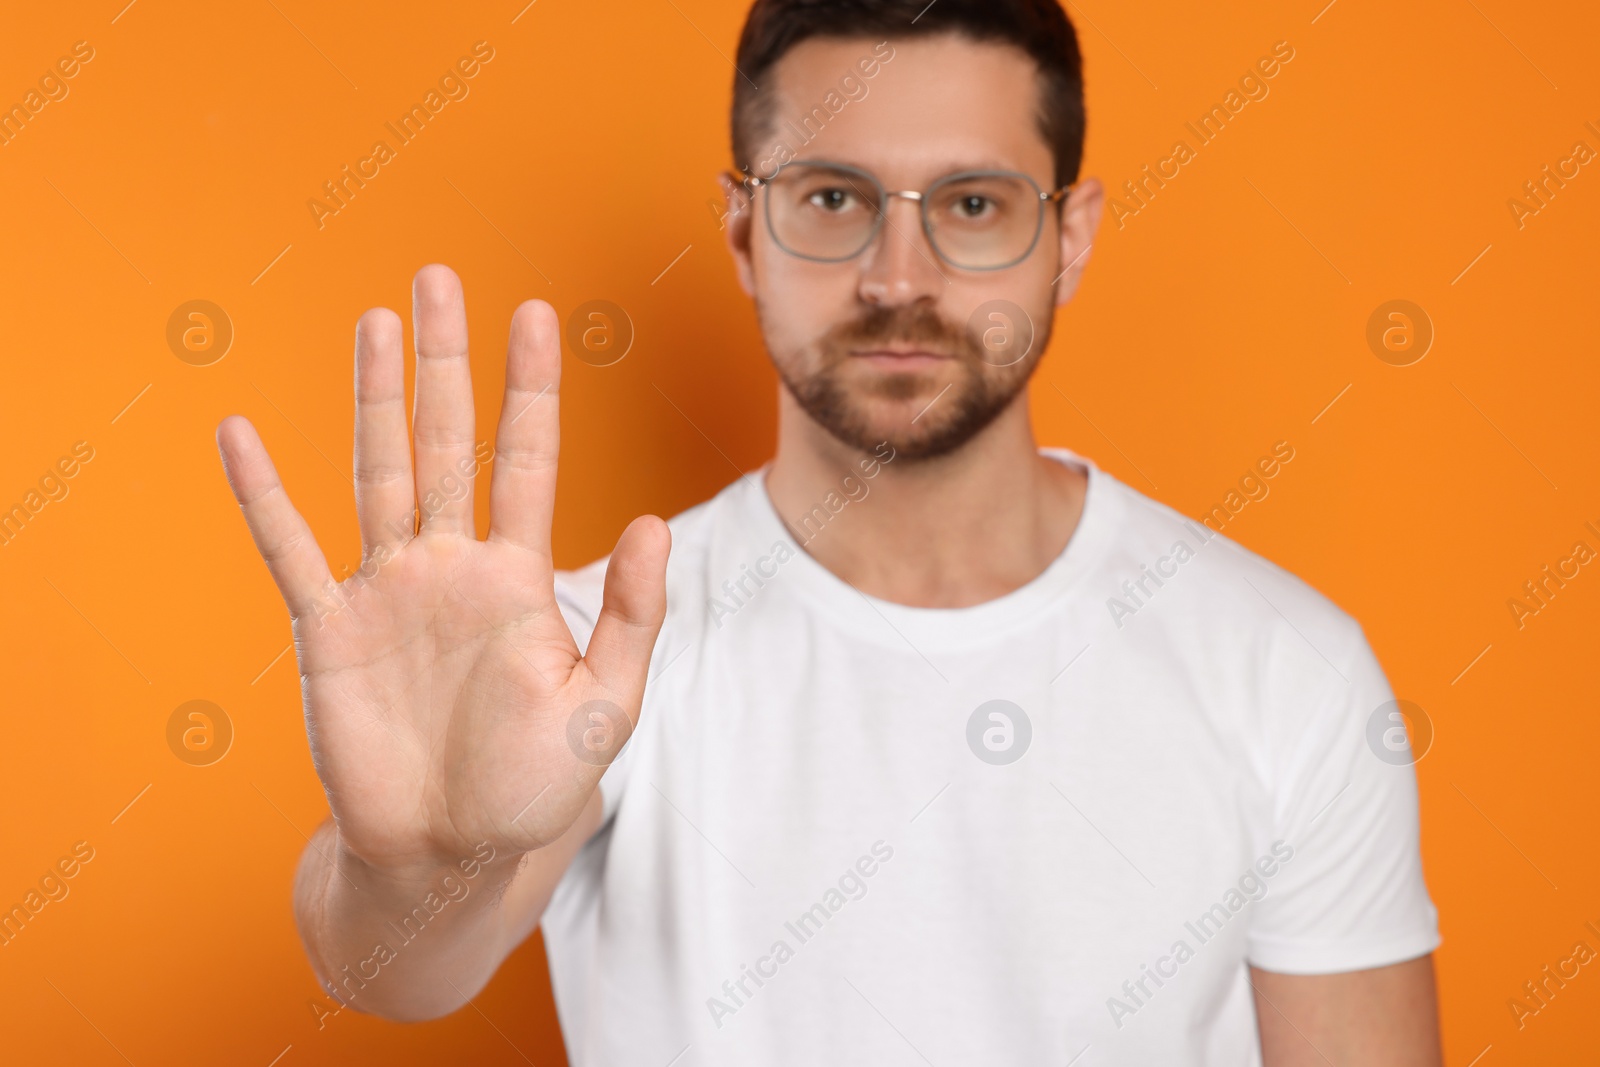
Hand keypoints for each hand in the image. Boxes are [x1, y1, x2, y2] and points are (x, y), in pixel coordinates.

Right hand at [216, 264, 668, 871]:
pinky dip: (263, 497)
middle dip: (446, 364)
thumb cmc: (533, 787)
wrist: (450, 853)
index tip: (534, 313)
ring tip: (375, 322)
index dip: (530, 388)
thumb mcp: (607, 707)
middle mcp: (451, 568)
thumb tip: (657, 522)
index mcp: (519, 579)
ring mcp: (388, 592)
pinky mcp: (329, 631)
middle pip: (446, 442)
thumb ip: (633, 617)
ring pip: (378, 473)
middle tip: (441, 278)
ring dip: (373, 400)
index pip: (527, 460)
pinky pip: (291, 551)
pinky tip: (241, 436)